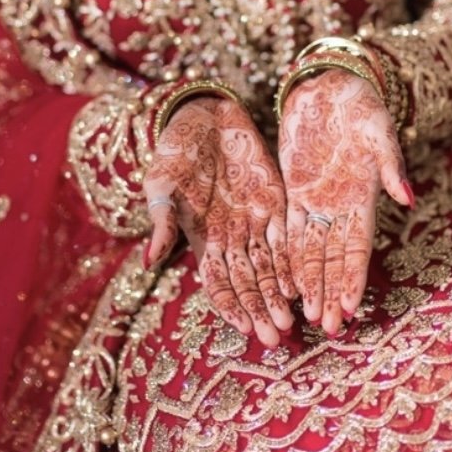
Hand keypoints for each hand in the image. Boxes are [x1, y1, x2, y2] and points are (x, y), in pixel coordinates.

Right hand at [143, 96, 295, 347]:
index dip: (231, 307)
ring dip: (279, 295)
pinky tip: (302, 282)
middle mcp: (231, 238)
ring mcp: (255, 222)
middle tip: (276, 337)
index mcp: (203, 239)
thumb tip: (149, 261)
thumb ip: (161, 222)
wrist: (204, 115)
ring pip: (270, 267)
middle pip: (248, 283)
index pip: (219, 283)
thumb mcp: (161, 185)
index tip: (243, 328)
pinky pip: (287, 238)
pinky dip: (292, 262)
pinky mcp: (276, 202)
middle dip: (261, 310)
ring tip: (294, 320)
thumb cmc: (175, 151)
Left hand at [278, 69, 412, 336]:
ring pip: (311, 253)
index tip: (351, 308)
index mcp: (362, 198)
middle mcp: (338, 208)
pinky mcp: (294, 193)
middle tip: (326, 328)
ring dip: (310, 285)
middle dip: (331, 293)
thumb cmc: (362, 106)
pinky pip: (289, 232)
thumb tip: (408, 197)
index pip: (358, 248)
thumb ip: (390, 165)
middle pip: (333, 260)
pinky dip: (288, 258)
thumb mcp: (380, 131)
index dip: (353, 278)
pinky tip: (285, 283)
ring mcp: (315, 203)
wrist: (332, 86)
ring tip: (307, 317)